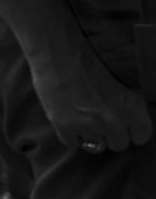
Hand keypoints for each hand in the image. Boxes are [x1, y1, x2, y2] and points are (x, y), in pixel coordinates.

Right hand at [30, 43, 153, 151]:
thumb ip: (124, 106)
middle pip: (118, 144)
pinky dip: (69, 134)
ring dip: (89, 134)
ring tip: (80, 118)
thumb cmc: (86, 60)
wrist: (56, 51)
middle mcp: (114, 119)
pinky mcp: (65, 126)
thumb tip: (122, 123)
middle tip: (98, 118)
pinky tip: (66, 119)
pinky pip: (72, 143)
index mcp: (131, 106)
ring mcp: (89, 125)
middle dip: (110, 133)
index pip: (141, 135)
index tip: (123, 124)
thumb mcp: (117, 82)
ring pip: (96, 146)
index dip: (131, 130)